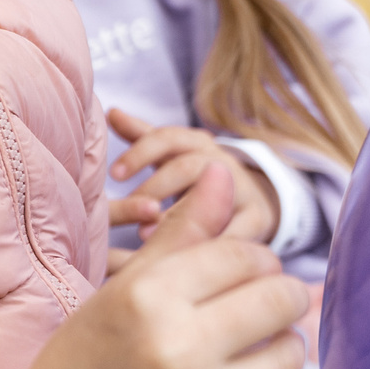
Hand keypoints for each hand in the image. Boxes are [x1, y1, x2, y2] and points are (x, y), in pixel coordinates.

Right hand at [0, 164, 309, 368]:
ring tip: (230, 361)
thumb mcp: (120, 293)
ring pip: (289, 354)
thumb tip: (226, 173)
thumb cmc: (81, 367)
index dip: (247, 263)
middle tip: (247, 315)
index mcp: (148, 298)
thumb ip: (180, 234)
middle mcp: (178, 350)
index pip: (248, 254)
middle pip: (281, 298)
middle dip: (273, 300)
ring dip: (269, 352)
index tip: (230, 279)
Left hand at [105, 108, 278, 270]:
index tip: (114, 175)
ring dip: (180, 217)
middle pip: (190, 166)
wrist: (254, 198)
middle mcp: (221, 162)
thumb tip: (112, 112)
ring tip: (144, 234)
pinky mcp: (257, 218)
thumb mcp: (174, 154)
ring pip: (216, 199)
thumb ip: (143, 135)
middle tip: (131, 208)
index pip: (168, 137)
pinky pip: (235, 232)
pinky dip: (207, 245)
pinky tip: (180, 256)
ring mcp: (242, 189)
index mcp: (197, 143)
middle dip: (157, 186)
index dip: (140, 153)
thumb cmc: (198, 176)